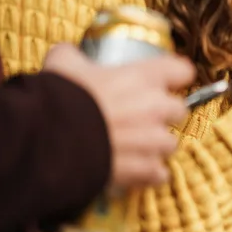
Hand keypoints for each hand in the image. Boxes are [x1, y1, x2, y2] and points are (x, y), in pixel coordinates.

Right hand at [43, 44, 194, 187]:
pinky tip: (131, 170)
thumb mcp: (64, 64)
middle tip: (138, 117)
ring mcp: (153, 139)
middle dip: (163, 114)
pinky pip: (158, 173)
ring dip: (154, 146)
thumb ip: (76, 58)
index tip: (164, 82)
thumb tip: (70, 57)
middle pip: (178, 110)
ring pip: (170, 143)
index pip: (182, 70)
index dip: (174, 77)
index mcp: (143, 77)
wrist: (49, 136)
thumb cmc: (59, 96)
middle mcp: (156, 107)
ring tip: (131, 147)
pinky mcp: (145, 168)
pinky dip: (148, 174)